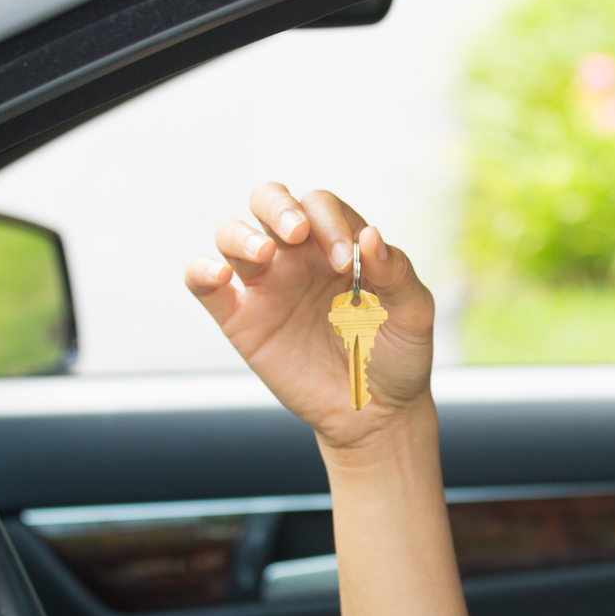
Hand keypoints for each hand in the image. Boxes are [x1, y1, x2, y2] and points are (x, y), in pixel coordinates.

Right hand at [184, 184, 435, 447]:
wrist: (374, 414)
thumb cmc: (396, 356)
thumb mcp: (413, 314)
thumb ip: (397, 272)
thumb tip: (370, 235)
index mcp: (338, 245)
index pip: (321, 206)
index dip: (330, 222)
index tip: (345, 264)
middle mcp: (298, 257)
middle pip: (269, 200)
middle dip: (278, 206)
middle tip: (297, 233)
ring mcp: (267, 287)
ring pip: (232, 235)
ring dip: (240, 235)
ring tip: (264, 255)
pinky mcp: (242, 321)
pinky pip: (205, 285)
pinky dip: (201, 271)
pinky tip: (218, 274)